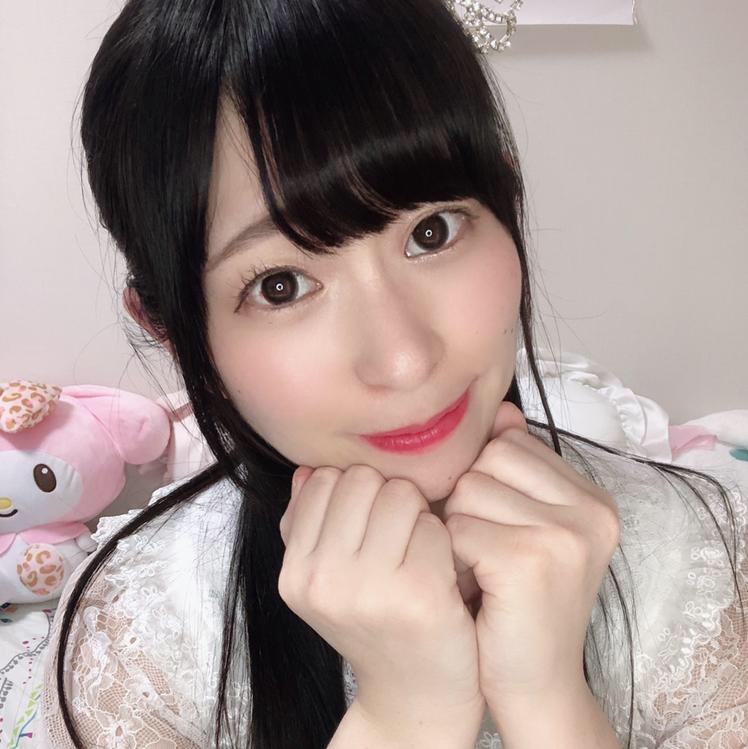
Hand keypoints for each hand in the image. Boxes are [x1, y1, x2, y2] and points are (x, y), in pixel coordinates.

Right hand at [278, 465, 484, 731]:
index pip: (325, 479)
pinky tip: (439, 572)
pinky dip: (443, 542)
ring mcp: (368, 590)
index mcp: (295, 573)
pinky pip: (434, 526)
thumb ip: (309, 523)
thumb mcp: (327, 578)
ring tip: (417, 552)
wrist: (414, 694)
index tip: (370, 526)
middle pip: (364, 479)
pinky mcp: (417, 596)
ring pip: (401, 495)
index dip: (356, 494)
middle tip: (399, 537)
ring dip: (417, 517)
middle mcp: (322, 581)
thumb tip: (307, 470)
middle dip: (387, 498)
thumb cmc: (375, 622)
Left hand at [442, 401, 619, 704]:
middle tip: (487, 552)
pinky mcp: (532, 559)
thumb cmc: (520, 603)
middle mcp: (592, 509)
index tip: (499, 529)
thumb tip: (501, 409)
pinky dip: (454, 558)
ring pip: (467, 490)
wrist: (536, 684)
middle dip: (469, 504)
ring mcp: (567, 534)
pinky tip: (477, 587)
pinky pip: (458, 528)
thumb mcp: (526, 527)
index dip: (485, 485)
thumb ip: (518, 468)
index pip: (508, 444)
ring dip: (459, 530)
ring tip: (482, 569)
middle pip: (486, 460)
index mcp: (593, 497)